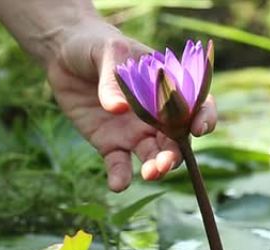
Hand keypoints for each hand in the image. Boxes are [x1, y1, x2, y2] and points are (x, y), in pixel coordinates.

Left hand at [45, 19, 216, 191]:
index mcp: (166, 88)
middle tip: (165, 162)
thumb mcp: (109, 51)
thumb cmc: (97, 45)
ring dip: (155, 168)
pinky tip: (118, 185)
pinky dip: (121, 177)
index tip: (199, 128)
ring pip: (152, 157)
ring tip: (150, 174)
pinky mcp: (110, 144)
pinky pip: (120, 165)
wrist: (65, 56)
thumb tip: (118, 109)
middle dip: (175, 153)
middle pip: (176, 140)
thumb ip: (114, 79)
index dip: (204, 117)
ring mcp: (134, 133)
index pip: (196, 104)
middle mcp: (156, 115)